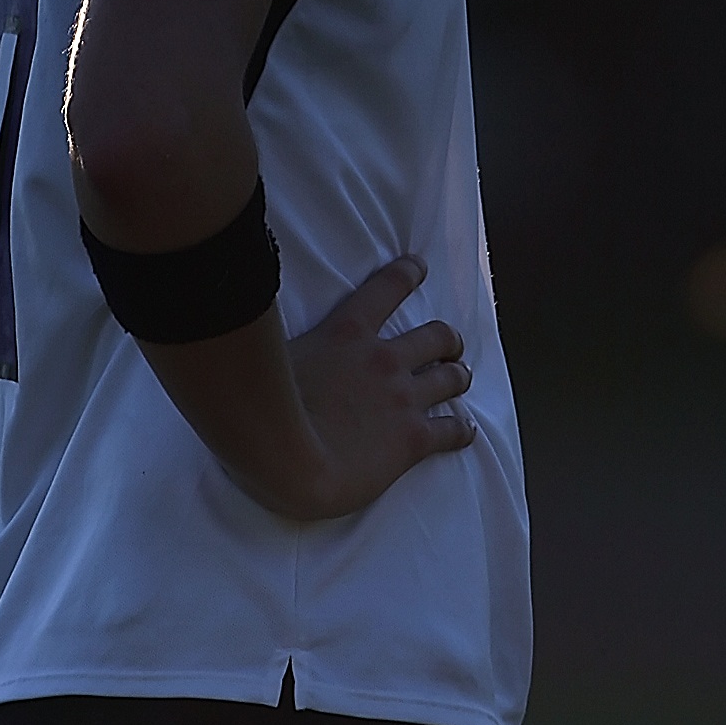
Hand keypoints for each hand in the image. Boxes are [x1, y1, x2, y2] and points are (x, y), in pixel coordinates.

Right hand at [288, 254, 474, 517]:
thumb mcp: (273, 354)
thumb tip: (261, 329)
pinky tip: (464, 431)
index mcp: (348, 333)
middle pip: (434, 336)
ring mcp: (403, 397)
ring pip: (451, 377)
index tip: (419, 266)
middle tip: (449, 345)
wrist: (287, 457)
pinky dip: (462, 429)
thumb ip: (285, 340)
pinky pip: (452, 429)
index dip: (407, 274)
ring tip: (460, 376)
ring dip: (458, 375)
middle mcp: (383, 359)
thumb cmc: (265, 408)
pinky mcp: (414, 437)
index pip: (386, 289)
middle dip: (447, 339)